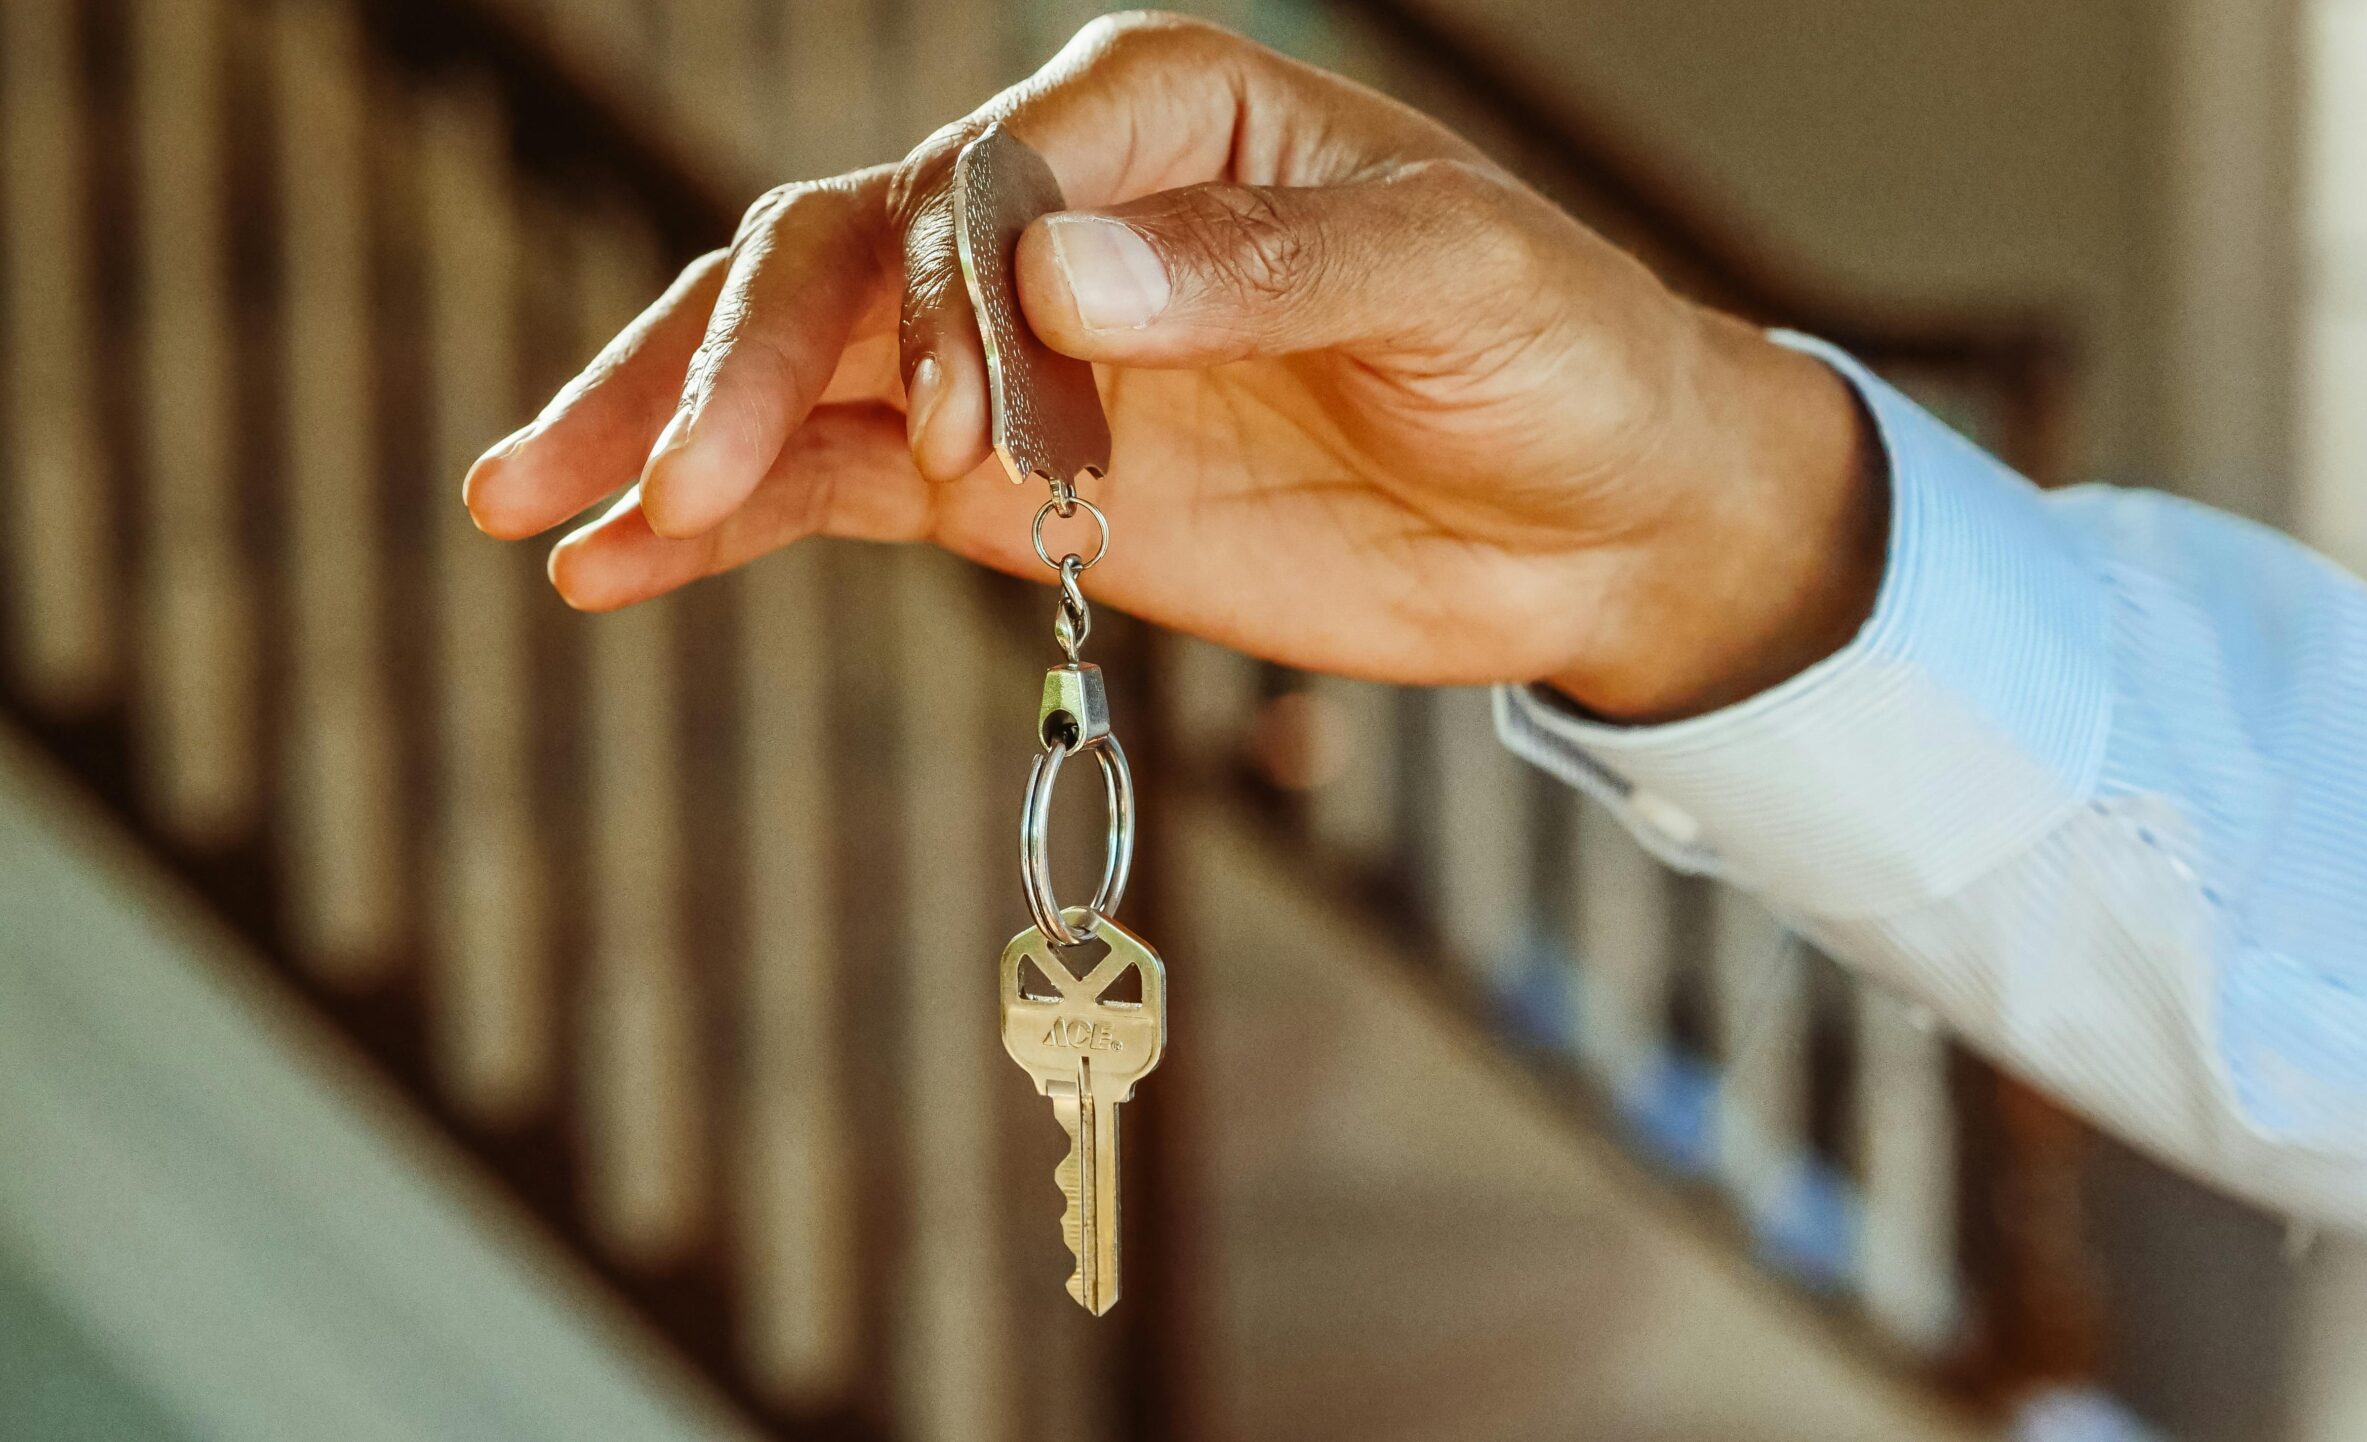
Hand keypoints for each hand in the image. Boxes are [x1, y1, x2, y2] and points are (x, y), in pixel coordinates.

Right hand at [461, 12, 1882, 721]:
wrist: (1599, 514)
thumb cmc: (1561, 356)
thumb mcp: (1458, 282)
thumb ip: (1262, 270)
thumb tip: (1056, 272)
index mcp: (1156, 112)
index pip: (985, 176)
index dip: (946, 302)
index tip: (961, 441)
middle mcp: (1054, 213)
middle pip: (839, 256)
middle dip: (732, 362)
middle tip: (651, 478)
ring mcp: (1016, 357)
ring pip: (796, 366)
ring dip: (664, 428)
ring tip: (530, 504)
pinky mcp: (1011, 483)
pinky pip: (835, 490)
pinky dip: (726, 527)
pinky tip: (613, 569)